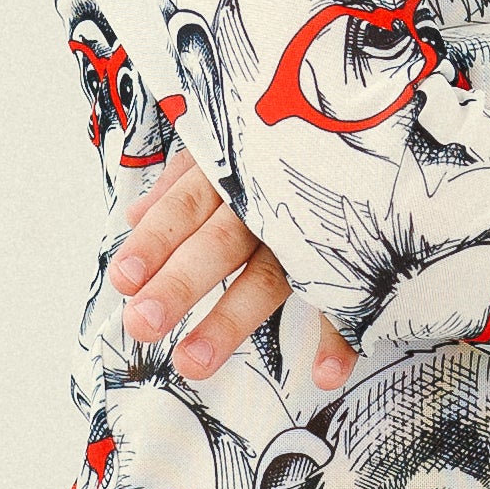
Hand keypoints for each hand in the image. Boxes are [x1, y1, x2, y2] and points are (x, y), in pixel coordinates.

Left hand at [108, 149, 357, 392]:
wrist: (366, 113)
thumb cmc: (283, 136)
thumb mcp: (228, 141)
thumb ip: (182, 183)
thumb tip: (134, 216)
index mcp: (231, 170)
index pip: (184, 207)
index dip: (154, 241)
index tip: (123, 279)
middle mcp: (267, 200)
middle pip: (218, 244)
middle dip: (179, 284)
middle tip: (143, 324)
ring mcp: (310, 229)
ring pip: (269, 276)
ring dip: (231, 320)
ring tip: (193, 363)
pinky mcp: (353, 251)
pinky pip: (348, 295)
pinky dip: (341, 339)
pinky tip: (326, 376)